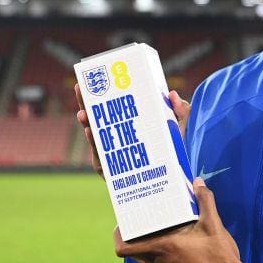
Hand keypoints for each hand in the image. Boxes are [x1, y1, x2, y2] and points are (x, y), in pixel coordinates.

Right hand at [73, 84, 191, 176]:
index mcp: (132, 129)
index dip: (100, 98)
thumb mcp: (183, 129)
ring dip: (87, 125)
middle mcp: (120, 143)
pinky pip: (101, 160)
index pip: (112, 111)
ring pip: (96, 140)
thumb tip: (172, 94)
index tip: (88, 82)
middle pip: (98, 123)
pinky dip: (95, 146)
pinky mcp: (114, 175)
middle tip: (80, 89)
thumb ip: (181, 111)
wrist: (183, 180)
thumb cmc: (180, 154)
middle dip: (87, 106)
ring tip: (83, 113)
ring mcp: (115, 158)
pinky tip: (91, 133)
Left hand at [114, 178, 243, 262]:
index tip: (123, 226)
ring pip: (148, 261)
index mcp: (164, 248)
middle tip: (145, 224)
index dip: (119, 237)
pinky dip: (163, 260)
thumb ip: (205, 201)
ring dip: (152, 249)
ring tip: (164, 234)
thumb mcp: (214, 226)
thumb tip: (198, 182)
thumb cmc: (219, 258)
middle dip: (137, 238)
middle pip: (135, 252)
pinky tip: (179, 251)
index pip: (125, 248)